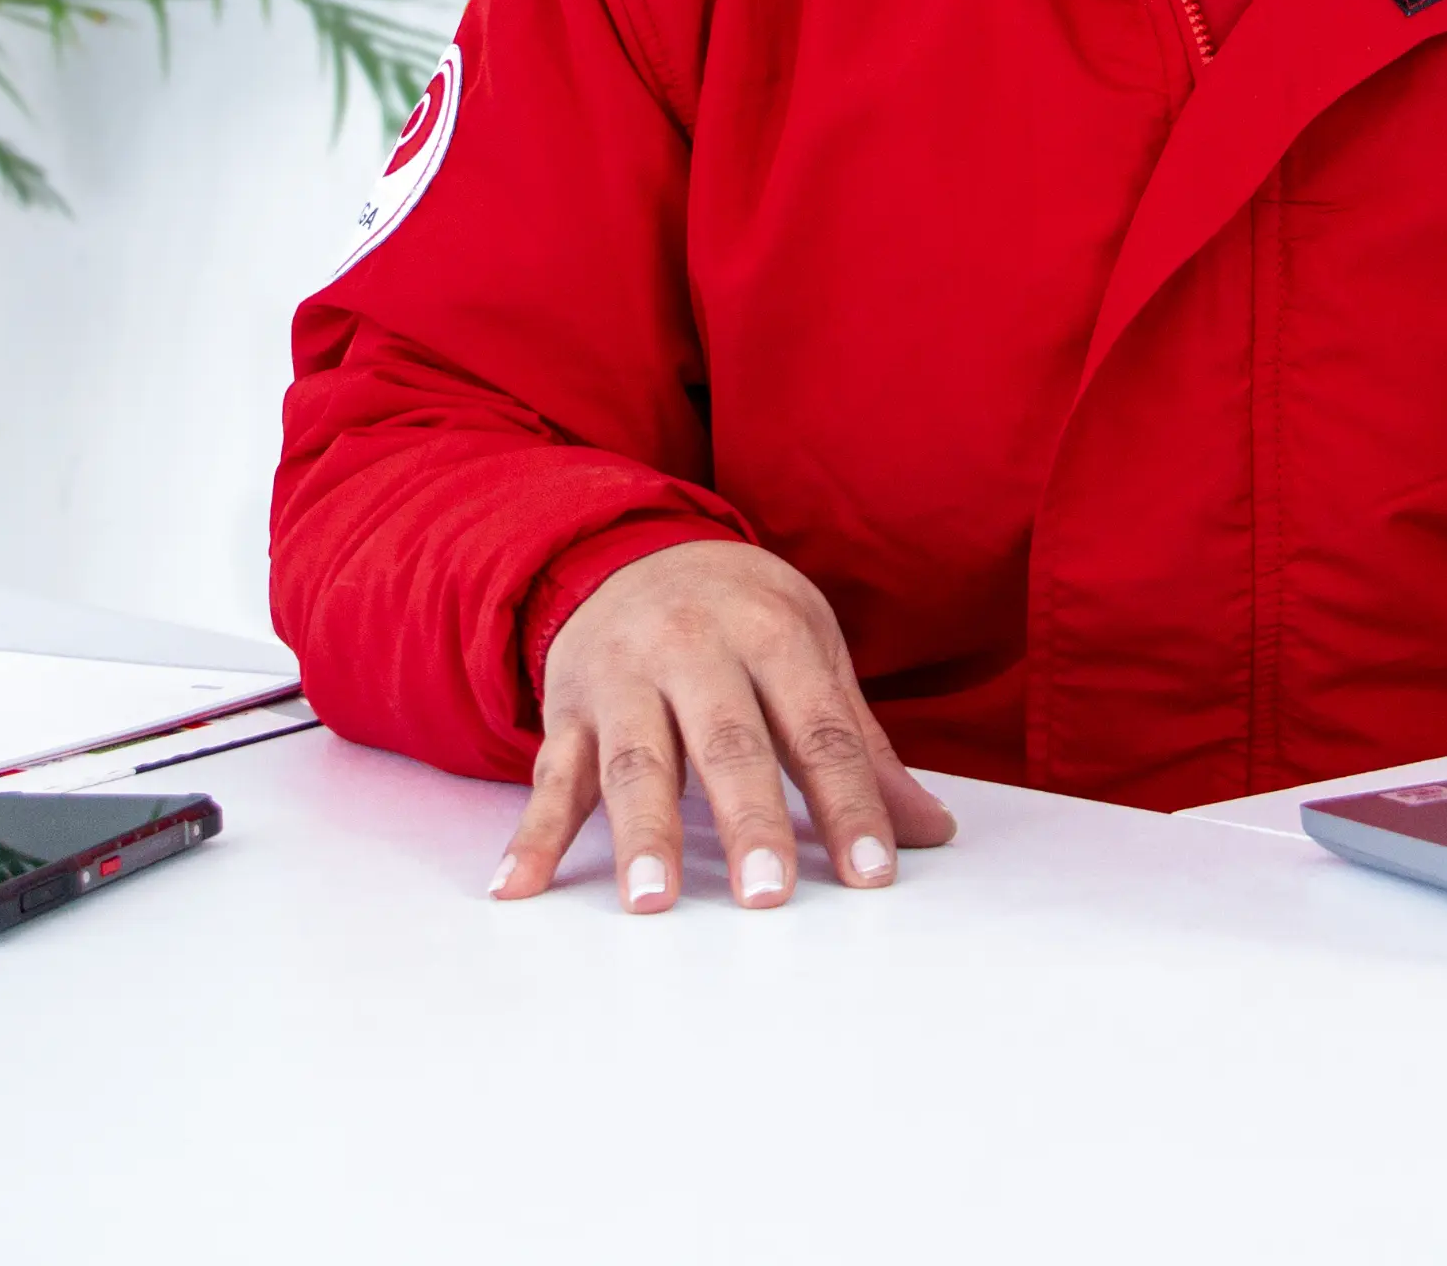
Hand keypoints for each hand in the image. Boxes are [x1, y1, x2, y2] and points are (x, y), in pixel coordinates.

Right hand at [491, 538, 957, 911]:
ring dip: (642, 833)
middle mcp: (692, 649)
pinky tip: (515, 888)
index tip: (871, 873)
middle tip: (768, 894)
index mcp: (768, 631)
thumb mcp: (809, 651)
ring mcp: (622, 679)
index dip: (848, 804)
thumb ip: (860, 746)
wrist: (631, 548)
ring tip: (652, 898)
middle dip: (748, 820)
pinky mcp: (568, 711)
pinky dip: (530, 836)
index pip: (818, 730)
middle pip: (727, 743)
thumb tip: (931, 830)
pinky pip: (547, 777)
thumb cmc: (740, 615)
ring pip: (635, 761)